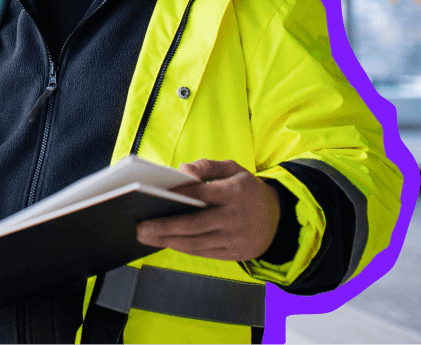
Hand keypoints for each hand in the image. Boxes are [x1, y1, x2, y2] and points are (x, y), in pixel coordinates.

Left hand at [135, 158, 280, 261]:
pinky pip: (204, 253)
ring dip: (168, 241)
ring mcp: (236, 239)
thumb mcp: (234, 169)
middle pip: (195, 224)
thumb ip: (207, 166)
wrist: (279, 218)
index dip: (177, 195)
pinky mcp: (236, 254)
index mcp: (236, 193)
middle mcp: (236, 218)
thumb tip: (183, 171)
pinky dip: (184, 248)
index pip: (201, 194)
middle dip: (165, 227)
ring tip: (146, 237)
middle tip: (141, 227)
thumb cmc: (248, 190)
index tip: (152, 196)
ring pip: (197, 243)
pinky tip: (166, 242)